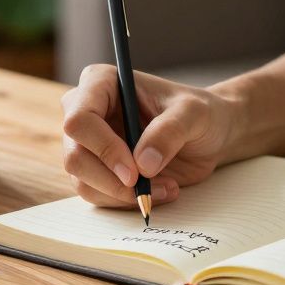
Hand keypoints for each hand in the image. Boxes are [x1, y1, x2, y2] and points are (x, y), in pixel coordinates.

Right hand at [61, 64, 240, 207]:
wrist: (209, 135)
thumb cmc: (200, 113)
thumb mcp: (194, 114)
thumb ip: (169, 132)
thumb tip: (143, 164)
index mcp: (101, 83)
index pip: (80, 119)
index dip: (103, 148)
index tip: (134, 171)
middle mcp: (87, 111)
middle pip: (75, 155)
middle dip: (110, 180)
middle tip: (145, 188)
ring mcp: (90, 144)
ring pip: (83, 181)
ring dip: (123, 195)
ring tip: (165, 187)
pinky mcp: (99, 170)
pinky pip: (98, 195)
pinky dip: (127, 201)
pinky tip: (160, 191)